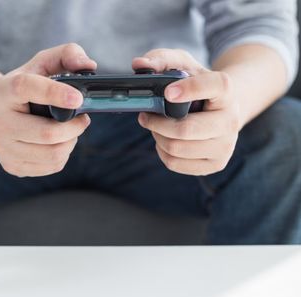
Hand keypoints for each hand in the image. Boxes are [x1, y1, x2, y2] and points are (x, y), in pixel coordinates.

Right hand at [0, 43, 95, 176]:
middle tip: (82, 119)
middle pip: (47, 134)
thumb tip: (88, 65)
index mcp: (5, 91)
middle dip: (75, 128)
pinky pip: (50, 166)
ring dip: (70, 142)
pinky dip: (62, 154)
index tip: (78, 98)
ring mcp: (3, 148)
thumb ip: (66, 54)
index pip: (27, 88)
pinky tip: (57, 143)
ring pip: (53, 155)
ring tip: (69, 131)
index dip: (55, 93)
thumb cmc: (22, 87)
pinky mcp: (11, 166)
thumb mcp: (40, 63)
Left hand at [133, 49, 239, 175]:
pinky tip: (165, 140)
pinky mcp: (216, 164)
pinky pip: (175, 163)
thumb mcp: (183, 65)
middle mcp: (231, 120)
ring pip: (177, 148)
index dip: (191, 89)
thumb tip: (138, 64)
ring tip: (156, 127)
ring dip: (158, 137)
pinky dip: (162, 152)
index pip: (215, 86)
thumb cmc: (197, 85)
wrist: (221, 110)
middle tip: (145, 116)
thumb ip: (161, 59)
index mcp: (226, 91)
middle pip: (186, 129)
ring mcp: (226, 146)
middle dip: (157, 123)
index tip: (168, 92)